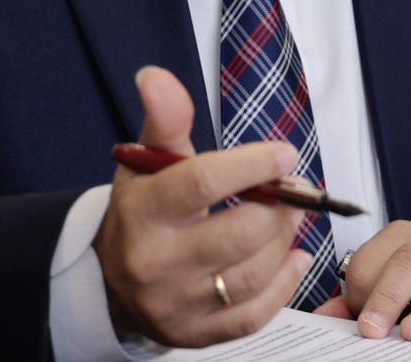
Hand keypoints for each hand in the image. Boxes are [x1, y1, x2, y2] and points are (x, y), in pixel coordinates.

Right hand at [93, 66, 311, 346]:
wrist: (114, 283)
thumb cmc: (143, 211)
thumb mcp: (146, 162)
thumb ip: (164, 119)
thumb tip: (156, 76)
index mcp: (141, 211)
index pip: (201, 183)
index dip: (251, 166)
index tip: (285, 154)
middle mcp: (154, 262)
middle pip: (238, 233)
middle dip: (281, 208)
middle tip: (297, 190)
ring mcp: (175, 304)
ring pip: (252, 274)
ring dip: (286, 241)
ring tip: (293, 218)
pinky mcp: (195, 334)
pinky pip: (252, 315)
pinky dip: (284, 285)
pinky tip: (293, 258)